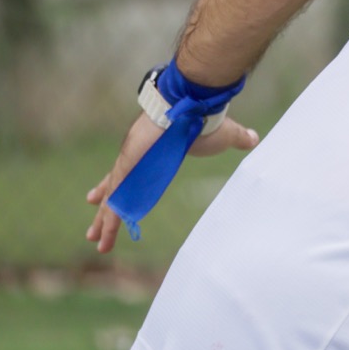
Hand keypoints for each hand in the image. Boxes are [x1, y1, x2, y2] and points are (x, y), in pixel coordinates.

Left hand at [84, 110, 259, 253]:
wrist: (194, 107)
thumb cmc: (208, 119)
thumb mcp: (226, 134)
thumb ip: (238, 139)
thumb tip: (255, 139)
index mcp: (152, 153)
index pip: (129, 174)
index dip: (117, 188)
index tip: (98, 197)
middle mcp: (135, 158)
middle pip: (116, 189)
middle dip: (105, 209)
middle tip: (93, 231)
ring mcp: (130, 164)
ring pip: (114, 199)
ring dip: (105, 222)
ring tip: (95, 242)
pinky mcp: (129, 168)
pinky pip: (117, 200)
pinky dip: (111, 218)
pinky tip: (103, 234)